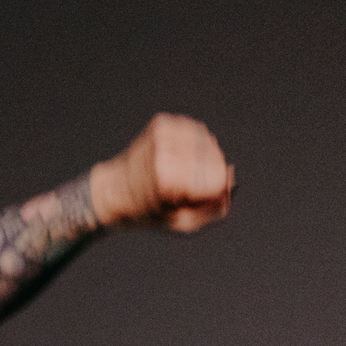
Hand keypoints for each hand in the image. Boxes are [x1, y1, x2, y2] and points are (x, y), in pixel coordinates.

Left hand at [91, 113, 233, 232]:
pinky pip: (198, 134)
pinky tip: (174, 159)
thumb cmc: (150, 211)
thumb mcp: (183, 223)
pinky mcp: (164, 122)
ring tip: (176, 173)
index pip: (217, 180)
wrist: (113, 191)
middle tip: (178, 188)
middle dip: (206, 177)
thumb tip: (231, 179)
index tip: (183, 199)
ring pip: (210, 145)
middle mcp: (165, 149)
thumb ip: (216, 208)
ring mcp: (165, 131)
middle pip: (217, 161)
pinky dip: (193, 149)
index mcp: (167, 176)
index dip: (207, 194)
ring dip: (201, 161)